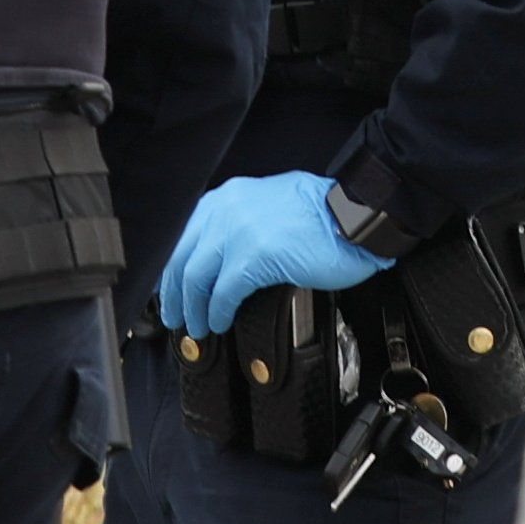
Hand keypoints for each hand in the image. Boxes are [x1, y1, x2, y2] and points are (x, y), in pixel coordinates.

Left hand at [158, 171, 391, 338]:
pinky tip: (217, 322)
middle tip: (173, 315)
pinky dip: (216, 311)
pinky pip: (224, 291)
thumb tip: (221, 257)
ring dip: (192, 307)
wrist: (355, 213)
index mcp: (226, 198)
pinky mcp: (255, 256)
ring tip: (194, 326)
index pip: (183, 236)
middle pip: (181, 258)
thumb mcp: (266, 207)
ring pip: (196, 277)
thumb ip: (239, 224)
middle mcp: (224, 210)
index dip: (171, 267)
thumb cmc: (320, 214)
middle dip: (173, 292)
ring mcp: (237, 231)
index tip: (168, 288)